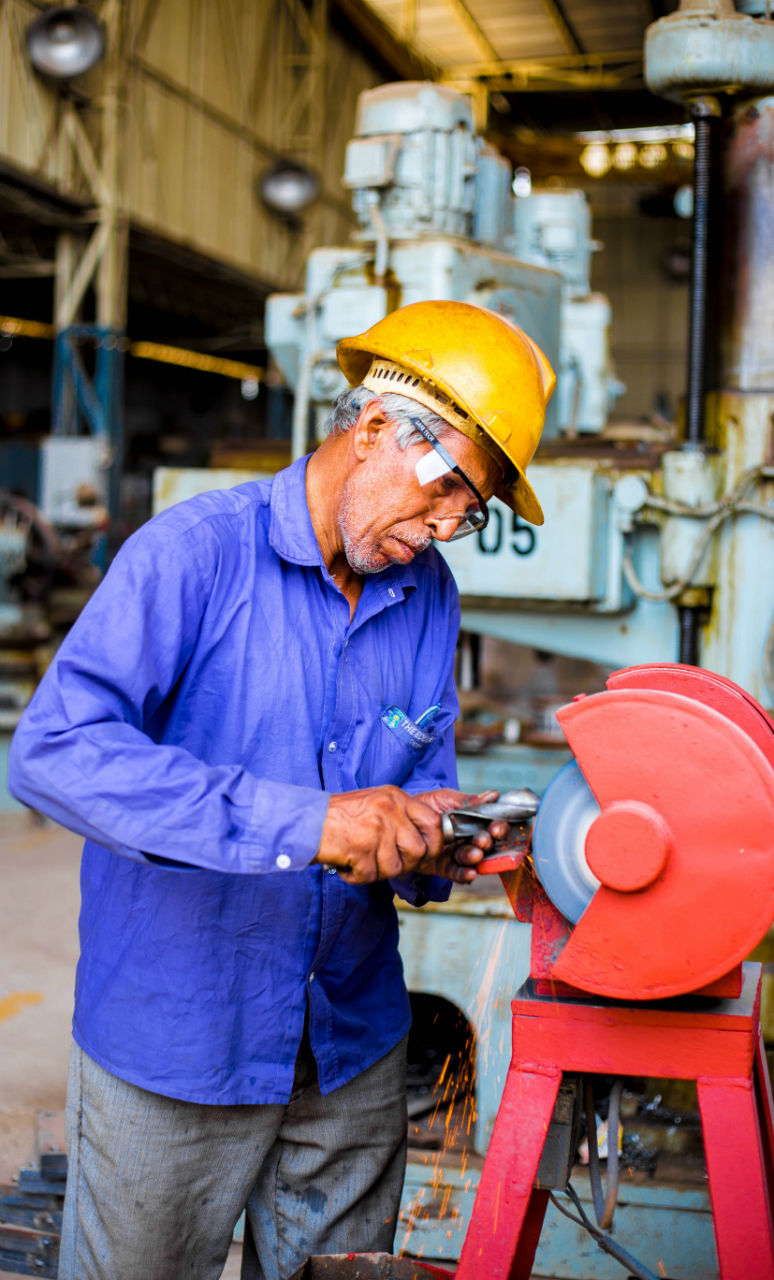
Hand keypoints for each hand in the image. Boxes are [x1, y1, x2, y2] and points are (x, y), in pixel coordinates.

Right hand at [314, 785, 444, 884]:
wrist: (306, 821)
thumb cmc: (340, 816)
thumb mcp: (376, 803)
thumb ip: (400, 817)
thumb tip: (426, 841)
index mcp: (395, 798)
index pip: (433, 822)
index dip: (435, 843)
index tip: (426, 852)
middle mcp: (388, 810)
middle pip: (418, 850)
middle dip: (405, 864)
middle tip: (386, 862)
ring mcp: (375, 829)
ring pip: (396, 867)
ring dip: (378, 872)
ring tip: (362, 861)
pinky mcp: (360, 848)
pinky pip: (371, 875)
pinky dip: (358, 877)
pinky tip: (348, 865)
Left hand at [410, 789, 510, 883]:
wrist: (401, 817)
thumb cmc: (427, 805)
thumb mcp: (447, 798)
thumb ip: (469, 801)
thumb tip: (493, 795)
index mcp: (473, 822)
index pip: (492, 826)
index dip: (498, 828)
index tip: (496, 827)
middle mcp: (468, 840)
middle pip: (486, 845)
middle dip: (487, 843)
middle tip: (483, 840)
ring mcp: (456, 854)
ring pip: (471, 859)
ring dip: (475, 857)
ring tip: (475, 854)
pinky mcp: (443, 867)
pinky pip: (456, 873)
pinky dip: (465, 874)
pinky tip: (470, 873)